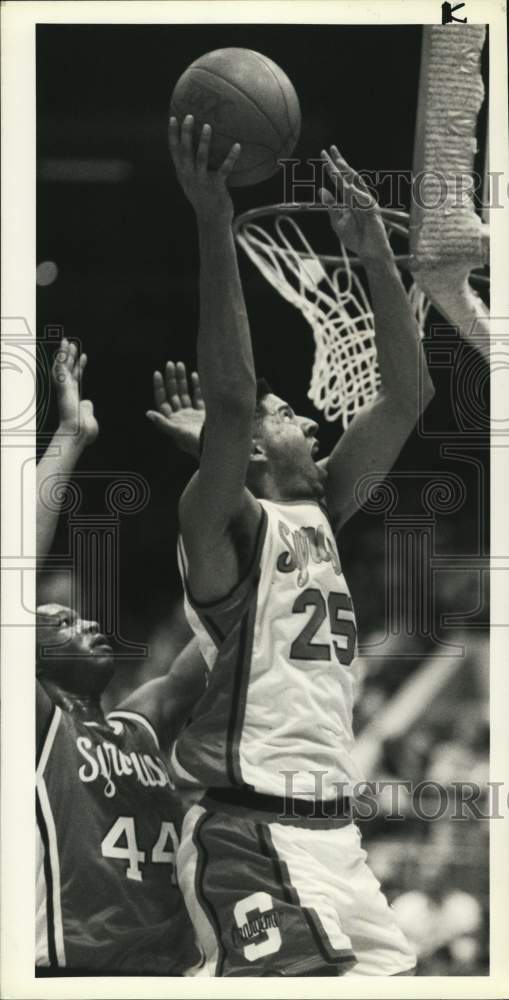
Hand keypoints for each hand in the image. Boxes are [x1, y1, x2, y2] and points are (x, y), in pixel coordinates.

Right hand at [52, 338, 97, 445]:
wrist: (78, 433)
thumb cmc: (83, 430)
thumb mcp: (88, 416)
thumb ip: (87, 407)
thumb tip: (87, 402)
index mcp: (73, 397)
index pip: (76, 378)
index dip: (79, 366)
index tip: (84, 356)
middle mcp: (67, 391)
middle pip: (67, 369)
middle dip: (69, 356)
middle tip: (71, 343)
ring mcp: (64, 389)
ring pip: (62, 367)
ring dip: (64, 354)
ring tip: (68, 342)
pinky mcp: (63, 387)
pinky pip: (60, 369)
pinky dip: (62, 358)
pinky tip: (64, 349)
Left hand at [147, 360, 205, 457]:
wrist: (216, 449)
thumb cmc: (196, 444)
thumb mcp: (178, 433)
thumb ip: (164, 424)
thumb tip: (148, 413)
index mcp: (172, 421)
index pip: (162, 400)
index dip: (159, 387)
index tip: (158, 373)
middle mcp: (180, 416)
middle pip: (173, 394)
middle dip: (171, 379)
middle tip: (171, 363)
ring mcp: (192, 414)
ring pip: (185, 393)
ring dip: (182, 380)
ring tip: (180, 364)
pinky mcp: (203, 414)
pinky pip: (198, 397)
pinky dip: (196, 386)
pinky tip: (194, 374)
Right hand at [168, 115, 240, 225]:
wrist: (212, 220)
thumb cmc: (204, 199)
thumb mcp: (193, 183)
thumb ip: (192, 167)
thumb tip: (196, 148)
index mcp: (183, 173)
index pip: (174, 151)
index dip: (172, 134)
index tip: (173, 117)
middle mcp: (189, 176)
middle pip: (185, 151)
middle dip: (185, 133)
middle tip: (189, 116)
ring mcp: (202, 181)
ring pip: (201, 158)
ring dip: (203, 141)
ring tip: (208, 126)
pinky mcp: (216, 186)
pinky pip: (224, 169)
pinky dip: (231, 157)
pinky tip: (237, 145)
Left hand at [319, 146, 391, 262]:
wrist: (368, 252)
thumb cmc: (355, 238)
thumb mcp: (337, 222)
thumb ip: (331, 206)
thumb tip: (321, 190)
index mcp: (348, 199)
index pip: (339, 179)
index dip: (331, 167)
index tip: (323, 153)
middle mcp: (357, 197)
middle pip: (348, 176)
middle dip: (340, 162)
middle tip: (331, 148)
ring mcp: (366, 202)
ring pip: (356, 184)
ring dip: (348, 174)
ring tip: (339, 163)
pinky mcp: (373, 211)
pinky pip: (364, 201)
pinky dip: (356, 194)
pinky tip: (348, 187)